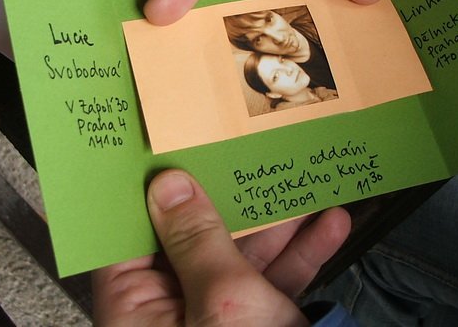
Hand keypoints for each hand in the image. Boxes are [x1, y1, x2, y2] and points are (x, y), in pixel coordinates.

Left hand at [92, 170, 350, 325]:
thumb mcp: (223, 301)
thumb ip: (196, 240)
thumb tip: (169, 188)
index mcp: (137, 312)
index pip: (128, 236)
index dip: (145, 191)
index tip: (162, 148)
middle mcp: (170, 316)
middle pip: (190, 239)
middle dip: (225, 197)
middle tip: (239, 152)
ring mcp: (215, 323)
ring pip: (238, 258)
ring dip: (275, 223)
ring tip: (295, 180)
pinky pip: (272, 284)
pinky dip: (301, 255)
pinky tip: (329, 224)